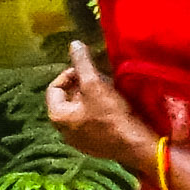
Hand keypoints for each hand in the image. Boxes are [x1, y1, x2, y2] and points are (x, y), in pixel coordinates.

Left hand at [40, 37, 142, 162]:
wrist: (135, 144)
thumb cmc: (112, 114)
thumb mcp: (96, 84)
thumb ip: (82, 63)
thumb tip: (74, 43)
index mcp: (58, 116)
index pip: (54, 87)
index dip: (69, 74)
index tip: (88, 70)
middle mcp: (63, 131)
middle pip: (67, 99)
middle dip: (82, 86)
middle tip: (100, 79)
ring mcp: (78, 141)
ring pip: (80, 111)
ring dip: (91, 98)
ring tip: (108, 91)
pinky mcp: (93, 146)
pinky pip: (90, 122)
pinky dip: (98, 112)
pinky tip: (114, 108)